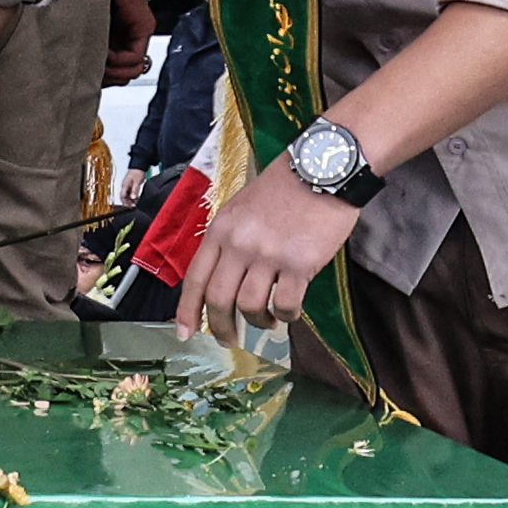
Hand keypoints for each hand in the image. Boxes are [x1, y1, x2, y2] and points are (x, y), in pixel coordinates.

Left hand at [180, 161, 365, 338]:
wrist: (323, 168)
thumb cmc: (284, 187)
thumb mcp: (241, 207)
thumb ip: (228, 240)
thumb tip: (219, 279)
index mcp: (221, 230)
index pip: (195, 278)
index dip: (187, 310)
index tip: (184, 332)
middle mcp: (239, 244)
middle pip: (218, 299)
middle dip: (221, 327)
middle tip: (228, 339)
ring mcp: (268, 255)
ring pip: (250, 306)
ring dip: (258, 321)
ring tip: (267, 320)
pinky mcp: (299, 264)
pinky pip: (285, 304)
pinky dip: (285, 315)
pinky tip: (290, 312)